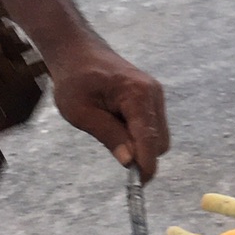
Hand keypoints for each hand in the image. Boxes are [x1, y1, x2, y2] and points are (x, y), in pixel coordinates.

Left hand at [46, 33, 169, 181]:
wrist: (77, 50)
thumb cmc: (74, 79)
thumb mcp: (81, 112)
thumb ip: (109, 135)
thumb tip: (130, 161)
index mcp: (137, 95)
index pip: (149, 138)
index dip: (146, 164)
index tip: (139, 184)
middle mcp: (153, 94)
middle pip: (159, 140)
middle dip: (142, 154)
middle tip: (114, 154)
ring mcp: (156, 95)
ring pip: (158, 135)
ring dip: (139, 144)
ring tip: (109, 129)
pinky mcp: (152, 98)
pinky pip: (152, 125)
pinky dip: (138, 134)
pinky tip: (115, 122)